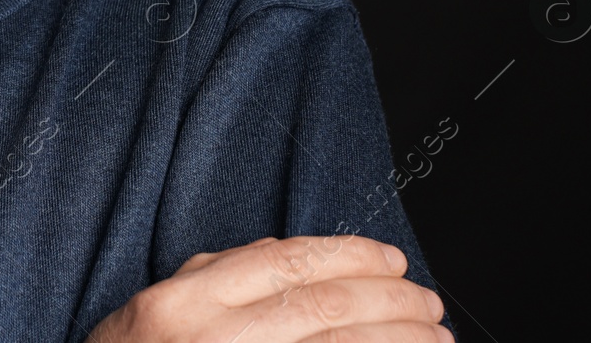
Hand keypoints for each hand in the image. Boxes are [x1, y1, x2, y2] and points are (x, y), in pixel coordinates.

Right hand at [87, 235, 448, 341]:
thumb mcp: (155, 311)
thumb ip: (215, 277)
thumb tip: (292, 256)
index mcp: (182, 303)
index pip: (286, 261)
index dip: (351, 255)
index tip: (392, 259)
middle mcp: (211, 340)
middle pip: (325, 308)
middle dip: (392, 301)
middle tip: (429, 302)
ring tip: (435, 339)